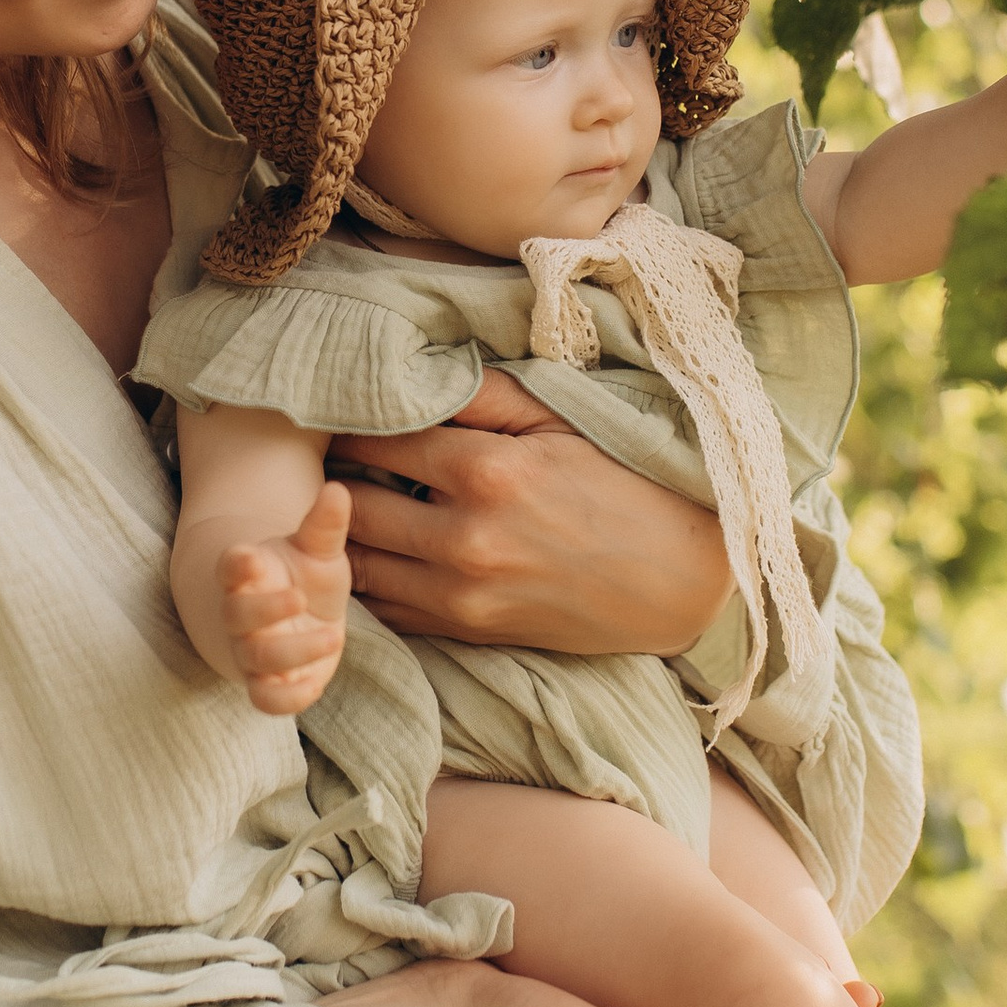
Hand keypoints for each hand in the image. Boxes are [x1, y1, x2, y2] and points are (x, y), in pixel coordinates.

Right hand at [217, 482, 351, 713]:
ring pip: (255, 659)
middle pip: (236, 615)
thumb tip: (337, 489)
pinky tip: (317, 682)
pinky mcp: (268, 684)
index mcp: (245, 573)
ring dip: (290, 652)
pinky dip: (289, 698)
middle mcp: (240, 614)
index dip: (236, 563)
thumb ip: (324, 524)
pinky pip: (266, 700)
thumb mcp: (316, 549)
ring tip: (332, 637)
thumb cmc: (301, 577)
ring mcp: (250, 651)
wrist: (287, 622)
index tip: (252, 556)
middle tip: (299, 597)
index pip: (229, 565)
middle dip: (265, 610)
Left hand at [328, 372, 730, 655]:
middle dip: (333, 477)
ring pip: (357, 562)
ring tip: (345, 505)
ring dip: (341, 533)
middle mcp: (465, 539)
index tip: (339, 412)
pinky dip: (368, 581)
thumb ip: (481, 394)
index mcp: (488, 472)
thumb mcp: (560, 421)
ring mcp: (462, 595)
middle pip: (350, 505)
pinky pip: (384, 609)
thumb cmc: (622, 487)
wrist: (678, 580)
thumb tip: (413, 374)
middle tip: (328, 459)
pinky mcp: (467, 632)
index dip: (349, 423)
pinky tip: (378, 552)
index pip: (376, 439)